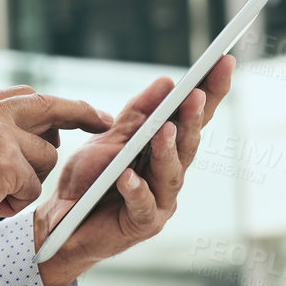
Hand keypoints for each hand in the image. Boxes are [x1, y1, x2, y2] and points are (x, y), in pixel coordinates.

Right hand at [0, 86, 113, 238]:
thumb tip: (22, 142)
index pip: (26, 96)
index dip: (57, 105)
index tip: (84, 111)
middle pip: (50, 109)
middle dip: (82, 114)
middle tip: (103, 123)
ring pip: (44, 159)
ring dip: (27, 183)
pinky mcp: (6, 163)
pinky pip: (31, 189)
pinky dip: (13, 203)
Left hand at [33, 54, 235, 285]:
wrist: (62, 220)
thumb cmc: (89, 180)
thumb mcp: (109, 139)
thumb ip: (137, 115)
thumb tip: (166, 81)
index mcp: (166, 151)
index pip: (192, 118)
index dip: (210, 91)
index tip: (224, 60)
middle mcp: (170, 176)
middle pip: (188, 143)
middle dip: (194, 117)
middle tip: (197, 92)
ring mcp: (160, 202)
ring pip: (171, 173)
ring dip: (168, 150)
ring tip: (166, 129)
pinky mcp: (142, 224)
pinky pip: (142, 205)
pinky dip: (136, 190)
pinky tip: (127, 177)